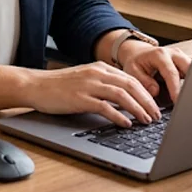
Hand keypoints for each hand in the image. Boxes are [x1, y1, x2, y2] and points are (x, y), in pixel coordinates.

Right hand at [24, 62, 162, 127]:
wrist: (35, 85)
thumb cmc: (58, 86)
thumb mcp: (85, 79)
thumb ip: (103, 85)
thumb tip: (125, 99)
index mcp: (100, 68)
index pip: (131, 78)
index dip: (147, 93)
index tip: (156, 106)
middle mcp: (96, 73)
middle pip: (131, 85)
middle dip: (147, 101)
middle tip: (157, 115)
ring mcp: (88, 85)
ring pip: (121, 94)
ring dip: (137, 108)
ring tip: (146, 120)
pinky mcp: (79, 98)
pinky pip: (104, 107)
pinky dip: (118, 115)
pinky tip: (126, 124)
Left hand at [114, 40, 191, 102]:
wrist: (138, 53)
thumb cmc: (136, 63)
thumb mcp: (133, 71)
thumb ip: (144, 81)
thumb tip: (155, 91)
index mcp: (160, 55)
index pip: (172, 73)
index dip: (175, 89)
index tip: (178, 101)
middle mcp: (174, 54)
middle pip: (190, 68)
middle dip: (191, 84)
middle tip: (188, 101)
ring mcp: (182, 57)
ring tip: (188, 98)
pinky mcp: (186, 63)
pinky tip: (189, 93)